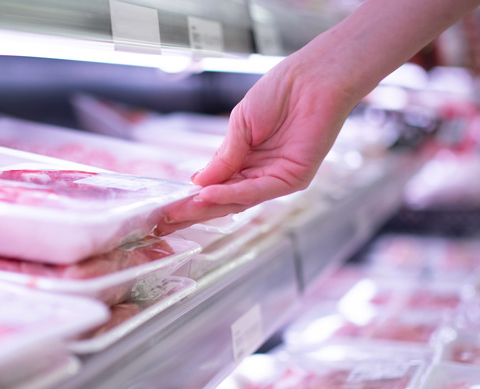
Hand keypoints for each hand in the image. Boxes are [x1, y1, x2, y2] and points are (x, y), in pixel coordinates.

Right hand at [154, 54, 355, 234]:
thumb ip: (223, 157)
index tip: (167, 207)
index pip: (216, 186)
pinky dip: (231, 194)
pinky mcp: (293, 179)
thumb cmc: (280, 93)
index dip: (192, 197)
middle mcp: (260, 174)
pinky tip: (208, 195)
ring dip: (209, 206)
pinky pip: (257, 191)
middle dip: (195, 210)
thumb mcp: (240, 125)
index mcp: (246, 160)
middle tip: (167, 219)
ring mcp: (276, 179)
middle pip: (224, 200)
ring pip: (238, 200)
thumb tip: (197, 183)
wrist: (312, 78)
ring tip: (182, 209)